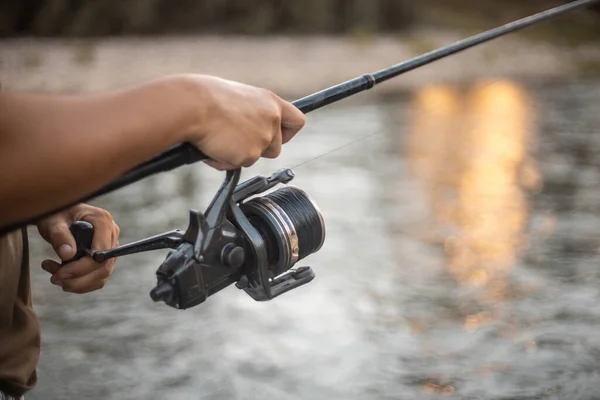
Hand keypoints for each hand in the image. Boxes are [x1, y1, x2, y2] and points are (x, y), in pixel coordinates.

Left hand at [36, 204, 119, 293]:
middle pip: (103, 267)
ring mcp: (111, 247)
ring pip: (101, 276)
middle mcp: (112, 234)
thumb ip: (60, 236)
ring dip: (77, 284)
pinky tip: (63, 277)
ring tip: (55, 276)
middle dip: (77, 279)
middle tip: (54, 278)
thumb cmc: (56, 215)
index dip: (81, 268)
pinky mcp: (106, 258)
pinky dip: (80, 284)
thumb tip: (68, 255)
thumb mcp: (53, 223)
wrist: (59, 216)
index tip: (59, 273)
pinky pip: (98, 279)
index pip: (100, 253)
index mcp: (103, 221)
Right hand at [180, 75, 306, 169]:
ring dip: (238, 154)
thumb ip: (251, 114)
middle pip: (275, 148)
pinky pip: (237, 165)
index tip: (277, 135)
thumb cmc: (204, 98)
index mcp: (270, 102)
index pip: (297, 121)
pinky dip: (224, 160)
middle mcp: (272, 120)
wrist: (191, 106)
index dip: (287, 132)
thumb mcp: (236, 99)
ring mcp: (262, 139)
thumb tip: (247, 129)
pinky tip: (212, 145)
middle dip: (257, 149)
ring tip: (218, 138)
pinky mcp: (250, 154)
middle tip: (234, 139)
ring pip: (254, 158)